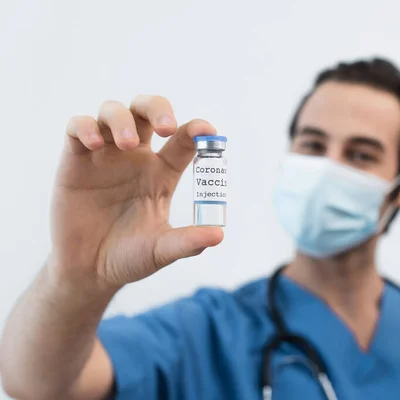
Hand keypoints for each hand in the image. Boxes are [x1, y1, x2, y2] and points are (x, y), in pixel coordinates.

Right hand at [50, 96, 222, 290]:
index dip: (197, 129)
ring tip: (128, 145)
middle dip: (158, 109)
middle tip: (166, 128)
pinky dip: (85, 127)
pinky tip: (95, 144)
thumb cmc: (129, 257)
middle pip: (148, 111)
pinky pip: (77, 127)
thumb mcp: (161, 250)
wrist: (88, 272)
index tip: (207, 131)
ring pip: (113, 112)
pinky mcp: (75, 161)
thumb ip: (187, 242)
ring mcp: (105, 156)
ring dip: (122, 119)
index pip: (183, 140)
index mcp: (163, 173)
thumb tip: (218, 235)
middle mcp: (137, 158)